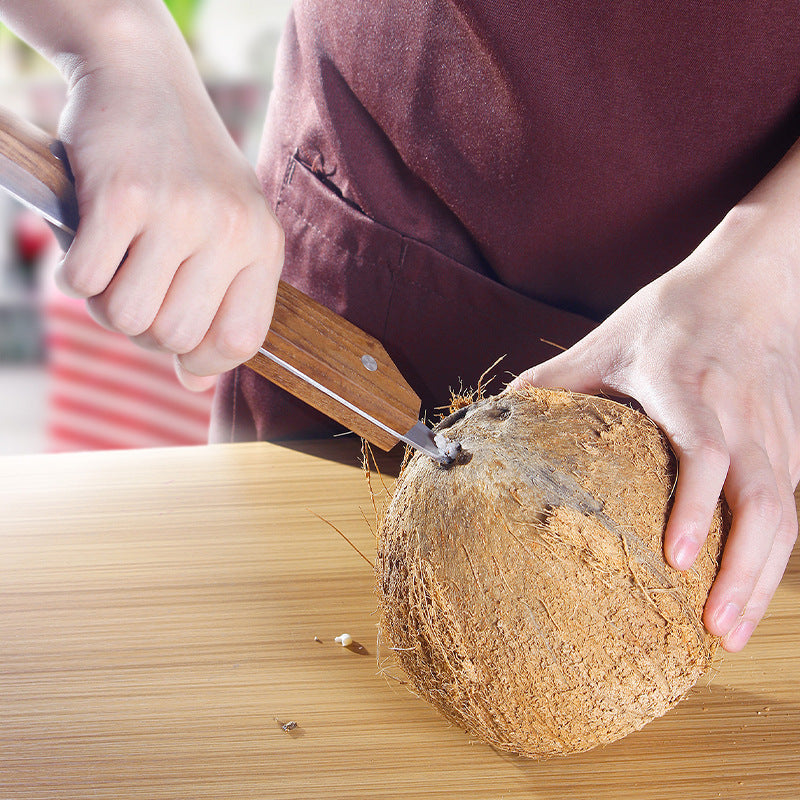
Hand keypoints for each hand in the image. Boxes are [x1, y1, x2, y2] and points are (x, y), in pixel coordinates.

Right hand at [53, 16, 282, 389]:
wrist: (144, 78)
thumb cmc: (185, 170)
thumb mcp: (224, 232)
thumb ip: (220, 305)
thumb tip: (195, 383)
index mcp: (263, 244)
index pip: (241, 342)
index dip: (203, 358)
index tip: (179, 341)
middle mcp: (231, 229)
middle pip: (175, 338)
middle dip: (145, 328)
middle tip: (135, 286)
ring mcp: (179, 211)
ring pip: (128, 318)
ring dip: (106, 304)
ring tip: (114, 264)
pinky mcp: (122, 195)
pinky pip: (85, 282)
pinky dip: (76, 274)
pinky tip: (90, 241)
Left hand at [512, 166, 799, 651]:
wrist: (751, 282)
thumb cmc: (670, 314)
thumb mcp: (604, 341)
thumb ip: (550, 383)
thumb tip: (492, 424)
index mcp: (686, 384)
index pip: (706, 449)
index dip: (696, 505)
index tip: (676, 559)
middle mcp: (739, 412)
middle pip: (763, 500)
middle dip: (746, 571)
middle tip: (714, 633)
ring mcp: (774, 432)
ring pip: (786, 515)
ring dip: (764, 579)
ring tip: (729, 635)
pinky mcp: (790, 445)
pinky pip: (788, 509)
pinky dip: (770, 559)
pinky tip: (745, 593)